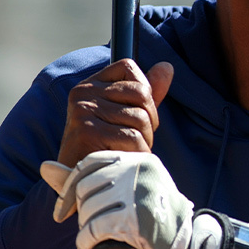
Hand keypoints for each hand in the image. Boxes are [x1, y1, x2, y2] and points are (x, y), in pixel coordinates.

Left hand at [39, 151, 222, 248]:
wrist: (186, 246)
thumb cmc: (151, 217)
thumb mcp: (124, 190)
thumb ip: (86, 178)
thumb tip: (44, 166)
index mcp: (138, 158)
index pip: (90, 163)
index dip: (72, 187)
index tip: (66, 209)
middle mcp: (140, 170)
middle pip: (88, 187)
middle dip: (81, 211)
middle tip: (90, 228)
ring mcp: (140, 193)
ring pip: (90, 208)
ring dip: (84, 230)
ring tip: (92, 241)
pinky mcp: (138, 218)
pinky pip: (96, 227)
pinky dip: (87, 241)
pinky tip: (89, 248)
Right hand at [58, 59, 172, 167]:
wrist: (82, 181)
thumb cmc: (105, 147)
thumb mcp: (124, 115)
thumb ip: (145, 92)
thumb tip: (167, 66)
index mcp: (90, 84)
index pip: (128, 67)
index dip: (144, 91)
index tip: (138, 113)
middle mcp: (83, 93)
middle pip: (140, 93)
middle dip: (149, 120)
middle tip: (137, 140)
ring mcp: (83, 111)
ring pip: (139, 118)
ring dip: (144, 141)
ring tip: (129, 152)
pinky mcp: (87, 132)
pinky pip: (132, 138)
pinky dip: (137, 153)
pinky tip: (125, 160)